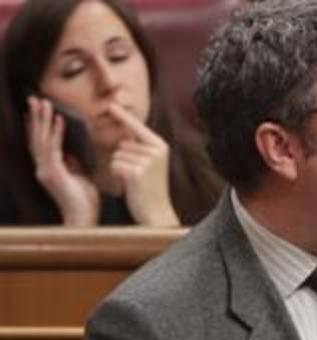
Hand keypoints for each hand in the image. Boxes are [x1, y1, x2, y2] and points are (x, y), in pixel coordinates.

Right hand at [26, 96, 99, 225]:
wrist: (84, 218)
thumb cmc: (84, 201)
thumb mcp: (79, 178)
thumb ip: (72, 166)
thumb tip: (70, 156)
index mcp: (48, 168)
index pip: (40, 142)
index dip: (38, 125)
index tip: (39, 109)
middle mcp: (42, 168)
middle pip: (36, 137)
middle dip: (36, 117)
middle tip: (35, 98)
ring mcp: (45, 170)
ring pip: (41, 139)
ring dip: (42, 120)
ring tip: (44, 103)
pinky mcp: (54, 172)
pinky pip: (53, 148)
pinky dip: (55, 132)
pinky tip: (58, 119)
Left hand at [105, 103, 178, 225]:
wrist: (156, 212)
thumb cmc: (150, 188)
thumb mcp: (150, 164)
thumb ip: (140, 148)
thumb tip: (124, 137)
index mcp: (160, 146)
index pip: (136, 127)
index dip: (122, 116)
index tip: (110, 104)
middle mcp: (155, 150)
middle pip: (123, 144)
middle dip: (122, 158)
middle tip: (137, 176)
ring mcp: (147, 161)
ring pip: (117, 155)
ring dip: (119, 168)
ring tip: (134, 181)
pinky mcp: (137, 172)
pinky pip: (115, 164)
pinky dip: (116, 174)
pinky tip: (129, 184)